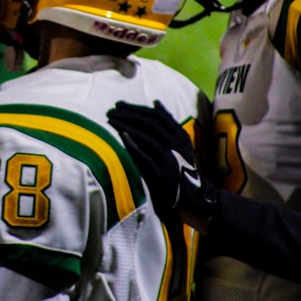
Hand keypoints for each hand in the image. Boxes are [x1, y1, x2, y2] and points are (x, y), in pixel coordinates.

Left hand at [106, 100, 217, 227]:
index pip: (157, 116)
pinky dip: (134, 145)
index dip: (137, 108)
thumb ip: (168, 124)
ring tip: (111, 120)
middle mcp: (178, 146)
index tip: (119, 104)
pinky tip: (121, 136)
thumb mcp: (178, 143)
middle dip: (129, 114)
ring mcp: (171, 159)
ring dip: (127, 126)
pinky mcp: (163, 174)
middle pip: (151, 124)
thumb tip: (156, 102)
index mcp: (181, 136)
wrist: (190, 197)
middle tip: (112, 110)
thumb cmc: (178, 167)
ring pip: (148, 137)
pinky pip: (146, 157)